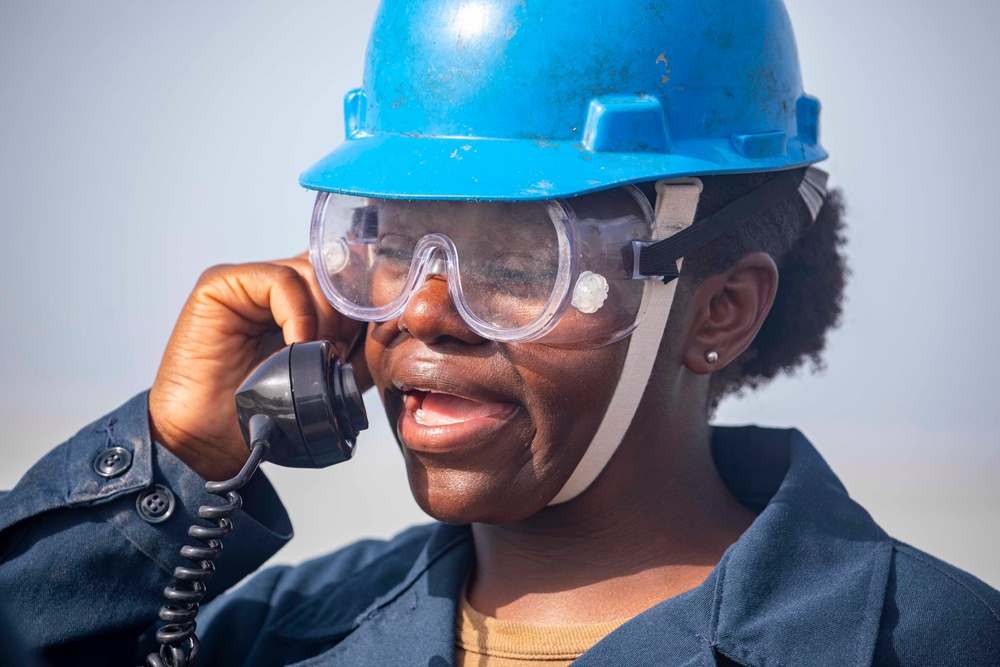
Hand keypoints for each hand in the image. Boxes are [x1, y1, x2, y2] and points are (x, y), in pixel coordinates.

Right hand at [149, 256, 368, 480]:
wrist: (213, 439)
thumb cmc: (268, 412)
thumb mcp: (333, 375)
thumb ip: (359, 346)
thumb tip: (390, 321)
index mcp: (301, 302)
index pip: (344, 277)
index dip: (366, 299)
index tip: (379, 330)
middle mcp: (275, 285)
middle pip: (332, 271)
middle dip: (350, 309)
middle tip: (345, 350)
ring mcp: (249, 282)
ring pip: (312, 273)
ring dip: (327, 315)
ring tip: (324, 353)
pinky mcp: (222, 284)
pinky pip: (280, 280)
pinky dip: (299, 312)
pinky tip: (300, 345)